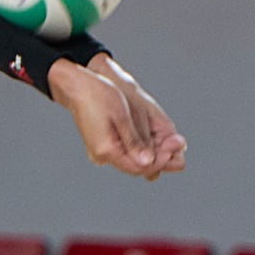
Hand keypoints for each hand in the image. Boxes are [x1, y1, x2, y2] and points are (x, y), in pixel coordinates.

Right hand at [50, 59, 178, 181]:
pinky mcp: (101, 147)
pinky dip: (139, 148)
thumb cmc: (98, 94)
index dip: (159, 161)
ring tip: (168, 142)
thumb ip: (135, 140)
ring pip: (131, 161)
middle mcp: (101, 156)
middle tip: (177, 145)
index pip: (138, 167)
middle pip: (136, 167)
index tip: (174, 149)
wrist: (76, 86)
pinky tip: (152, 140)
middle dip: (158, 157)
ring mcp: (100, 153)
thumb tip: (148, 162)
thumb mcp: (122, 115)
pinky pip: (124, 153)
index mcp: (105, 150)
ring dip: (150, 153)